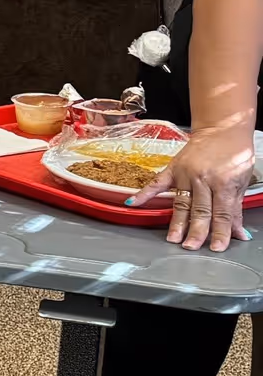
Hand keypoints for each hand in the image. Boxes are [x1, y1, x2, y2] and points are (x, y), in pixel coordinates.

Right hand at [128, 125, 255, 249]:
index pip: (221, 213)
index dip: (220, 232)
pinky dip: (144, 193)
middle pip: (200, 210)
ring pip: (181, 202)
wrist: (223, 129)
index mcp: (224, 183)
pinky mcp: (173, 168)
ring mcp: (186, 174)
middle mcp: (204, 179)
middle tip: (191, 246)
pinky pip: (157, 183)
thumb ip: (236, 208)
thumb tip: (238, 232)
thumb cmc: (235, 153)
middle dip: (196, 231)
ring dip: (177, 221)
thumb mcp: (242, 181)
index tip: (216, 247)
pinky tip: (134, 203)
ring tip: (173, 238)